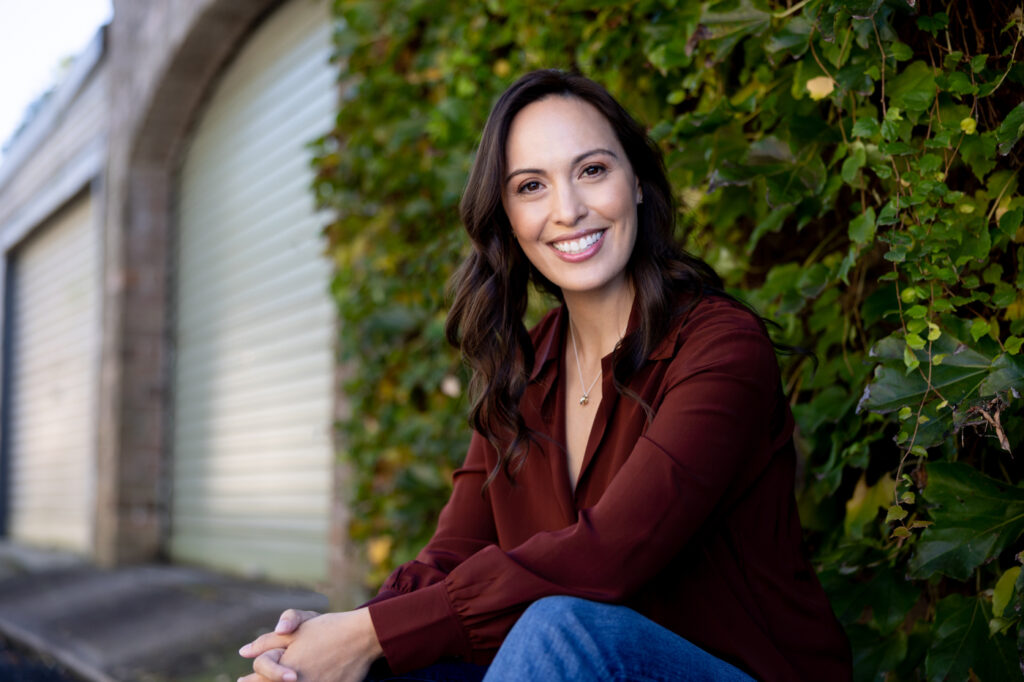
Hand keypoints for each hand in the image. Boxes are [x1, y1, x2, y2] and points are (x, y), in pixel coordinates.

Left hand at [238, 609, 381, 681]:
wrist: (363, 636)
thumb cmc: (327, 629)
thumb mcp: (296, 628)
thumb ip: (266, 642)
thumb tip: (243, 652)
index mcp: (281, 669)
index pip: (255, 681)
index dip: (249, 681)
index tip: (243, 681)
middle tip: (259, 679)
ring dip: (283, 681)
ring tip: (292, 676)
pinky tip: (306, 678)